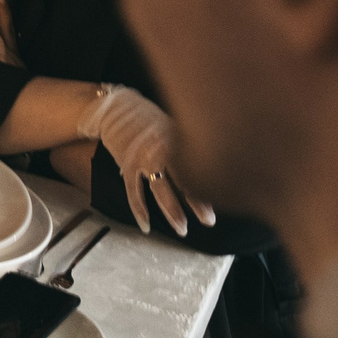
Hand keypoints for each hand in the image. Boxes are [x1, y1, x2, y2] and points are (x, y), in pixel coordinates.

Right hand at [75, 84, 215, 236]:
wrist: (115, 107)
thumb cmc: (147, 119)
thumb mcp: (172, 126)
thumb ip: (186, 146)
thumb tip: (209, 166)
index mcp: (178, 139)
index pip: (198, 166)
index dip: (210, 185)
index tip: (222, 200)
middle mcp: (163, 148)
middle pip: (184, 180)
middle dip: (197, 203)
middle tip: (208, 221)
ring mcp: (143, 158)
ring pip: (160, 190)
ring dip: (172, 212)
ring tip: (182, 229)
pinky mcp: (126, 164)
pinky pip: (133, 192)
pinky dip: (139, 210)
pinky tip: (146, 226)